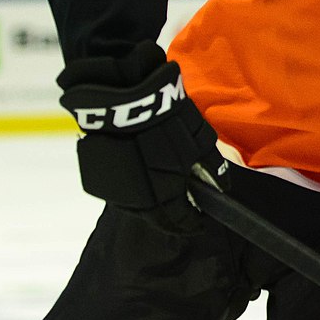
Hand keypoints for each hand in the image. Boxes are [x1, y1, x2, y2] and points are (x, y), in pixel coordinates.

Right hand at [57, 40, 228, 233]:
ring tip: (165, 194)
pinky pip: (121, 190)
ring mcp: (114, 189)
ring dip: (152, 205)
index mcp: (164, 196)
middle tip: (184, 209)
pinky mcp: (98, 174)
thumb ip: (212, 170)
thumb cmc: (168, 119)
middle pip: (157, 218)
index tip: (199, 223)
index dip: (192, 224)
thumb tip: (221, 188)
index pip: (179, 222)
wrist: (124, 95)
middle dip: (172, 216)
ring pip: (137, 207)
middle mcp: (137, 200)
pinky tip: (144, 177)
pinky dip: (134, 189)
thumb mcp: (201, 142)